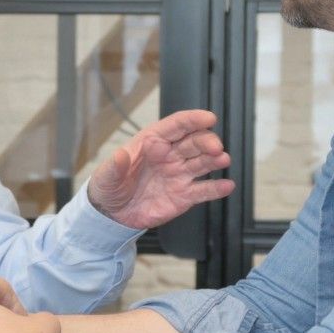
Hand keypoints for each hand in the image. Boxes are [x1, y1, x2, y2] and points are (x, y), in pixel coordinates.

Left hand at [87, 109, 234, 228]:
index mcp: (152, 142)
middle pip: (194, 142)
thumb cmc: (110, 186)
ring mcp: (179, 174)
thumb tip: (120, 155)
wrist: (112, 214)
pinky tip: (227, 185)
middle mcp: (170, 155)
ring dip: (215, 160)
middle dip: (207, 141)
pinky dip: (216, 188)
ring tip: (223, 160)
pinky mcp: (184, 195)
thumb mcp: (106, 176)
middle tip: (216, 148)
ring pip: (202, 162)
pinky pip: (204, 190)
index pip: (176, 125)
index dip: (193, 120)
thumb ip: (115, 166)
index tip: (208, 118)